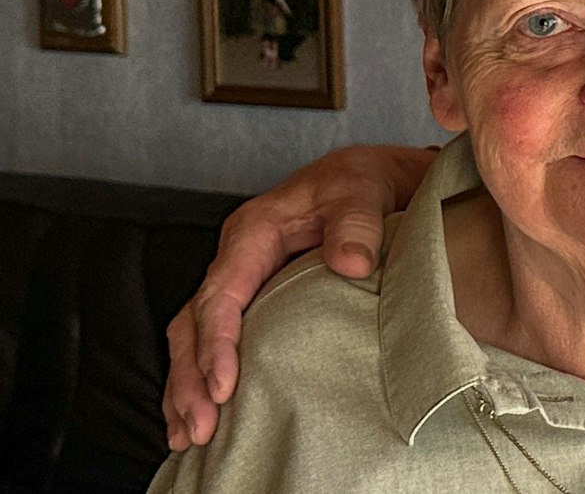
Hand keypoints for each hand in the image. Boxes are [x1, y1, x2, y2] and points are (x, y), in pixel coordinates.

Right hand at [162, 144, 434, 449]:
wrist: (368, 177)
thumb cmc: (359, 183)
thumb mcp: (361, 192)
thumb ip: (356, 224)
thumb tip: (352, 263)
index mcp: (253, 232)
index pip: (222, 294)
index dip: (217, 343)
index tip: (223, 386)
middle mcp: (236, 259)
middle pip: (193, 324)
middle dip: (190, 378)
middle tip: (199, 429)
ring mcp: (239, 279)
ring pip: (192, 337)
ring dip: (186, 387)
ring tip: (188, 436)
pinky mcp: (250, 297)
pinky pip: (211, 339)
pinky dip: (200, 377)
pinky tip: (198, 413)